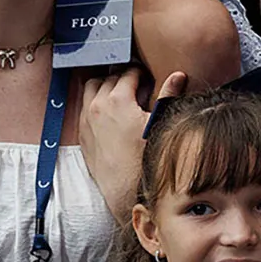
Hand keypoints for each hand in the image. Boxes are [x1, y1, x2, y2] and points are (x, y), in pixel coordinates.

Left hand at [78, 66, 186, 215]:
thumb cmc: (144, 158)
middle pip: (109, 78)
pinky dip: (94, 102)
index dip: (140, 73)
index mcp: (118, 100)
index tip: (145, 77)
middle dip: (123, 78)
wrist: (125, 188)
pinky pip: (84, 106)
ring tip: (119, 94)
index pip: (129, 73)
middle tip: (135, 86)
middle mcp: (98, 106)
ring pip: (91, 88)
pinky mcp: (82, 132)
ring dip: (104, 86)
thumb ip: (167, 96)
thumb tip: (178, 76)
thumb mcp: (159, 124)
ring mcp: (87, 119)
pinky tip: (108, 111)